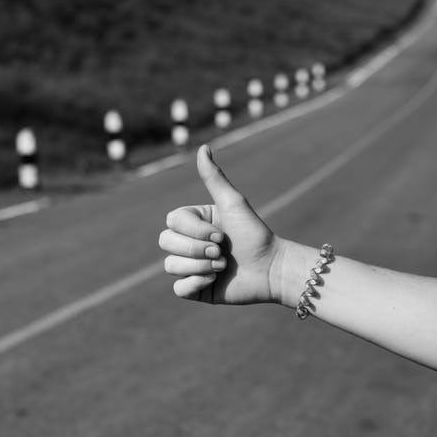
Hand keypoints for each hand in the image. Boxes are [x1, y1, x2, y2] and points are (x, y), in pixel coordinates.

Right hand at [159, 145, 283, 303]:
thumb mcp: (233, 203)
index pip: (171, 222)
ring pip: (170, 266)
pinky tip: (214, 281)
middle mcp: (189, 242)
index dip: (194, 231)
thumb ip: (214, 178)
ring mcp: (191, 266)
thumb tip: (203, 148)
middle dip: (195, 249)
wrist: (271, 269)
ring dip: (198, 266)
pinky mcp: (196, 288)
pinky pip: (178, 289)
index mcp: (194, 222)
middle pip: (165, 242)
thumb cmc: (254, 234)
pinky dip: (194, 284)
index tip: (221, 235)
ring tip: (222, 267)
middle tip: (222, 253)